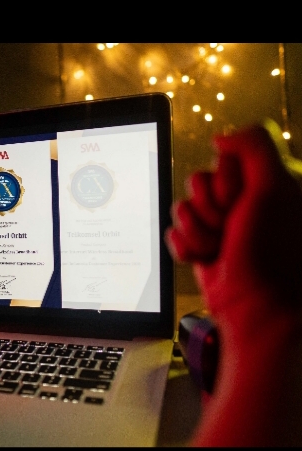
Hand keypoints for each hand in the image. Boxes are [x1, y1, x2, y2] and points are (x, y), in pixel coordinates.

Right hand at [166, 125, 301, 336]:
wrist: (257, 312)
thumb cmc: (271, 255)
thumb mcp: (274, 189)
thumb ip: (253, 147)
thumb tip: (220, 138)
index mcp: (266, 185)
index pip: (223, 160)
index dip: (224, 180)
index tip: (241, 201)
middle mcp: (244, 203)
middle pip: (197, 181)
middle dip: (207, 207)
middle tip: (230, 227)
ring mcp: (223, 226)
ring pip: (183, 207)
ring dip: (197, 230)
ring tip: (218, 248)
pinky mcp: (203, 246)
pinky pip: (176, 233)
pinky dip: (187, 247)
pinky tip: (205, 258)